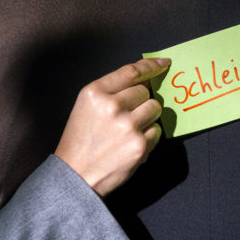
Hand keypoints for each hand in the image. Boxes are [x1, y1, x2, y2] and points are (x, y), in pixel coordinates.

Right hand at [54, 57, 169, 196]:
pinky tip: (131, 143)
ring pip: (154, 107)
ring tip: (129, 129)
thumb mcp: (87, 105)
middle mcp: (112, 106)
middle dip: (140, 100)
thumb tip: (147, 77)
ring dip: (147, 117)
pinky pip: (157, 130)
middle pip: (145, 90)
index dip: (150, 65)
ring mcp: (127, 126)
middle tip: (126, 115)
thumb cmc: (81, 139)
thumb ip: (112, 89)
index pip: (131, 72)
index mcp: (95, 93)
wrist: (76, 176)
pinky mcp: (140, 145)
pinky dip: (149, 136)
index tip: (163, 64)